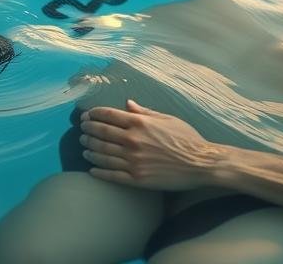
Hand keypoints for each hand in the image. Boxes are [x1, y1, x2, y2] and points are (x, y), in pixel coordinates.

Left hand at [79, 100, 220, 190]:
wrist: (200, 163)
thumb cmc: (187, 139)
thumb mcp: (167, 119)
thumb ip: (144, 112)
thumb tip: (127, 103)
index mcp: (140, 123)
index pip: (108, 115)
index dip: (94, 114)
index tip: (86, 115)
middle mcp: (132, 140)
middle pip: (101, 134)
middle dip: (88, 131)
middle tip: (81, 130)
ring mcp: (133, 161)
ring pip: (103, 154)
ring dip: (90, 150)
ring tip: (84, 148)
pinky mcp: (136, 179)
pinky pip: (112, 175)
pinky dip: (99, 171)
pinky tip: (91, 169)